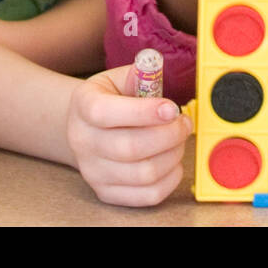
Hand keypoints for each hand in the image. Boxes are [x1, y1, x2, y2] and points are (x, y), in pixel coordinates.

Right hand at [67, 63, 192, 205]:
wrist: (86, 128)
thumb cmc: (109, 100)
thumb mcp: (117, 79)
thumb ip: (138, 75)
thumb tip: (155, 71)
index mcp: (83, 106)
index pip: (105, 113)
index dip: (143, 112)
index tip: (172, 108)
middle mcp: (82, 141)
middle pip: (130, 148)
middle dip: (169, 135)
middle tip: (184, 124)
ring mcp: (92, 171)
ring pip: (144, 174)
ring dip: (173, 156)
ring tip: (178, 141)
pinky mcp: (106, 193)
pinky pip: (148, 196)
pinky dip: (170, 179)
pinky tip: (172, 161)